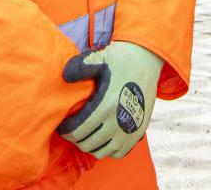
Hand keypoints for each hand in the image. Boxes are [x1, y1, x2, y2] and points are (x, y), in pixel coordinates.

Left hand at [54, 41, 163, 159]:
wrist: (148, 61)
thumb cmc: (121, 59)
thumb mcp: (100, 57)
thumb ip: (80, 66)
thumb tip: (64, 77)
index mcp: (106, 105)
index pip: (77, 131)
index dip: (65, 131)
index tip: (62, 126)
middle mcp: (118, 122)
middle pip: (87, 144)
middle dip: (75, 138)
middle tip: (73, 128)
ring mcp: (130, 131)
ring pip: (101, 152)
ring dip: (90, 145)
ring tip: (87, 133)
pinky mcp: (139, 133)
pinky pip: (118, 153)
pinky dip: (108, 148)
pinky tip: (103, 136)